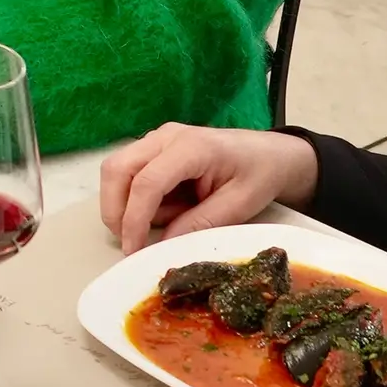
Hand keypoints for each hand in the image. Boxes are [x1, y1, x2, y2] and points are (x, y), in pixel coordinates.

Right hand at [95, 125, 319, 250]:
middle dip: (115, 210)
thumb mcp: (238, 205)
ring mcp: (158, 139)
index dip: (134, 219)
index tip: (134, 250)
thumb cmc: (260, 175)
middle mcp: (166, 136)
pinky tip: (166, 208)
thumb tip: (162, 245)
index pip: (147, 182)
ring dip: (124, 204)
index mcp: (192, 147)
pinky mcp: (155, 147)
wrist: (271, 153)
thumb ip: (200, 223)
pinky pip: (129, 172)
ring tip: (165, 221)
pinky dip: (135, 197)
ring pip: (116, 170)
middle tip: (129, 242)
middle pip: (117, 169)